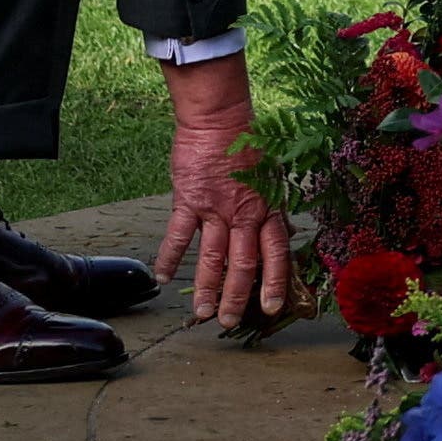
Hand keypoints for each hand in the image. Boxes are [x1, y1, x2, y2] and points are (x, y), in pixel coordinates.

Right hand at [156, 50, 293, 325]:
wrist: (220, 118)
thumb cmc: (249, 144)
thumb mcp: (272, 176)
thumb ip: (271, 207)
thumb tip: (279, 235)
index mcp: (268, 208)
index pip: (276, 253)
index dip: (274, 282)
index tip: (271, 308)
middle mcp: (245, 213)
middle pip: (243, 264)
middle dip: (236, 297)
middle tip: (228, 321)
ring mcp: (216, 209)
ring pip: (213, 257)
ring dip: (207, 287)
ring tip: (201, 313)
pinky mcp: (189, 200)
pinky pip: (179, 235)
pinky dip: (170, 256)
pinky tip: (163, 277)